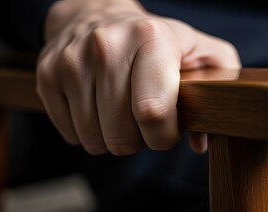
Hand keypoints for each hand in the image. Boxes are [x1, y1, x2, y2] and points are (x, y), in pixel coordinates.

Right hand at [37, 0, 239, 155]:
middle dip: (139, 141)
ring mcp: (71, 62)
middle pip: (122, 137)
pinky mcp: (47, 77)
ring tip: (121, 112)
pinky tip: (98, 108)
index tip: (166, 130)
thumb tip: (200, 140)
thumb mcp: (202, 52)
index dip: (163, 137)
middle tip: (142, 120)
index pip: (153, 113)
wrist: (97, 14)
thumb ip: (220, 88)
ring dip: (113, 137)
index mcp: (150, 38)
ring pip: (95, 141)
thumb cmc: (155, 41)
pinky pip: (71, 135)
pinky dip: (88, 132)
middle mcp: (105, 46)